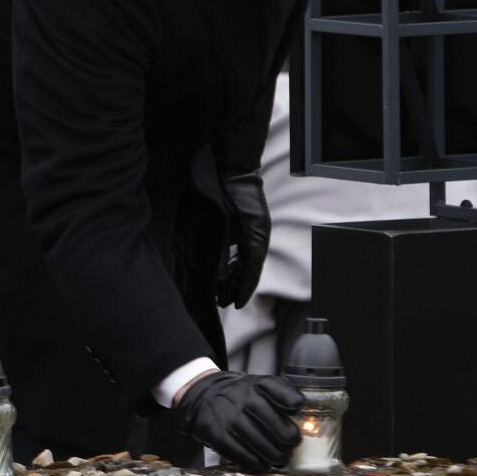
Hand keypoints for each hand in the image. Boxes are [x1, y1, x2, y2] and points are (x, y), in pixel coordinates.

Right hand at [175, 370, 303, 469]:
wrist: (203, 396)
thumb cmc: (241, 395)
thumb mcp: (261, 385)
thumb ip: (284, 393)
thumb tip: (302, 408)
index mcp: (256, 384)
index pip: (276, 388)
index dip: (290, 400)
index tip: (296, 409)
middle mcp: (241, 398)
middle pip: (271, 421)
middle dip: (287, 437)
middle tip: (291, 445)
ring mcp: (227, 417)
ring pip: (257, 441)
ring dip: (273, 454)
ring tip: (279, 459)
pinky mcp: (215, 434)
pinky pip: (239, 453)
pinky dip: (253, 462)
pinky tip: (261, 463)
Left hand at [216, 171, 270, 307]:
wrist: (232, 171)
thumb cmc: (232, 193)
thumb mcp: (228, 225)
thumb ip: (223, 250)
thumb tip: (220, 274)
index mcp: (256, 239)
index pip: (251, 272)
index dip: (243, 289)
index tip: (236, 304)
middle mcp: (256, 239)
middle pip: (248, 270)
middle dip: (236, 288)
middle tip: (223, 302)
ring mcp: (251, 234)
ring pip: (244, 263)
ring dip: (233, 278)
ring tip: (222, 293)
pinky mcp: (243, 229)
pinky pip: (240, 253)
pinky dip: (233, 265)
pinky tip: (224, 274)